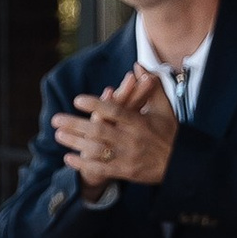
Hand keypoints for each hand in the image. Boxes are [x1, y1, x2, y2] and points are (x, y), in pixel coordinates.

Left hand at [52, 62, 177, 192]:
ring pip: (96, 150)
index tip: (77, 100)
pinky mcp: (125, 171)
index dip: (97, 104)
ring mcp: (127, 157)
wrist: (180, 165)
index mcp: (141, 122)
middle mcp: (132, 139)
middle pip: (100, 131)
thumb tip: (139, 66)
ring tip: (58, 135)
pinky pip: (100, 169)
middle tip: (56, 119)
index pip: (116, 111)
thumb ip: (151, 87)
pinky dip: (83, 164)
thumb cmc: (169, 132)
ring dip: (75, 143)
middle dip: (75, 125)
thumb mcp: (164, 108)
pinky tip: (68, 158)